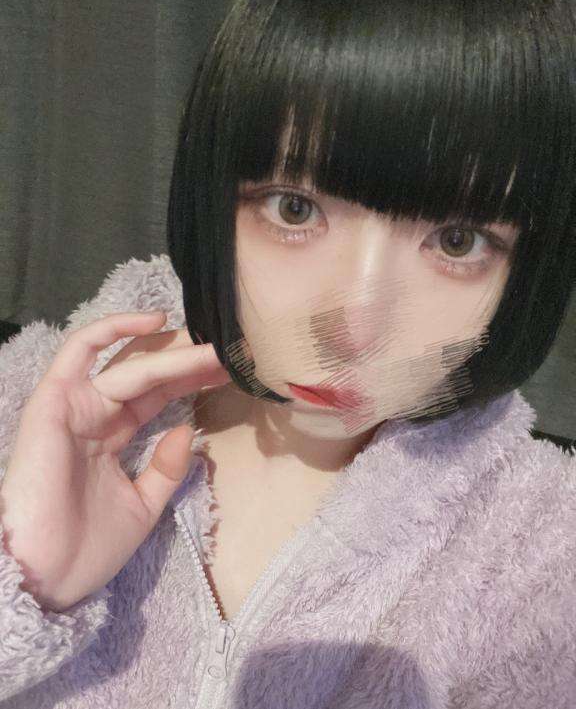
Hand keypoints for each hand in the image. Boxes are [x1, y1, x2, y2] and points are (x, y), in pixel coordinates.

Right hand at [0, 312, 230, 611]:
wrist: (46, 579)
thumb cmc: (88, 549)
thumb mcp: (143, 506)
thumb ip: (167, 468)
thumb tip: (189, 429)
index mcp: (112, 437)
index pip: (157, 395)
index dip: (192, 379)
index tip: (229, 368)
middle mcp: (94, 414)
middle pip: (148, 374)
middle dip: (188, 360)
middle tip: (227, 348)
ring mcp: (74, 405)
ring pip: (129, 365)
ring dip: (172, 353)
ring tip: (211, 345)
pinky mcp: (54, 401)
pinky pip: (79, 350)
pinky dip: (114, 329)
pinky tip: (157, 321)